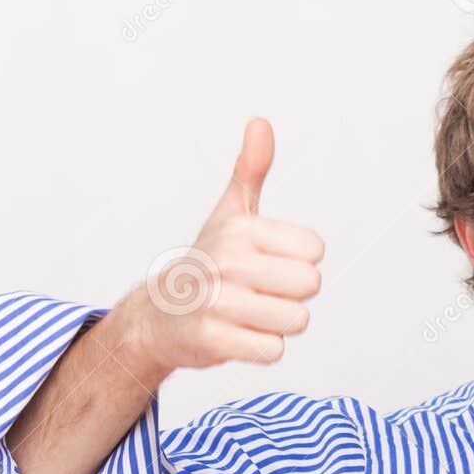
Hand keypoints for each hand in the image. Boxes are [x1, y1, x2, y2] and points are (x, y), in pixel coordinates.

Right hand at [124, 117, 324, 373]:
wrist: (159, 315)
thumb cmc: (207, 262)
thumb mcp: (230, 212)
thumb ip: (251, 170)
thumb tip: (260, 123)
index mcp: (240, 228)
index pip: (315, 250)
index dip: (299, 261)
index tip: (268, 262)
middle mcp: (226, 260)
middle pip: (310, 285)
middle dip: (291, 295)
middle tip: (259, 292)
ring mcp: (216, 301)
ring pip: (295, 320)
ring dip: (278, 323)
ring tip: (249, 314)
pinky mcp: (210, 339)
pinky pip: (272, 350)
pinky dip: (262, 348)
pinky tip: (239, 334)